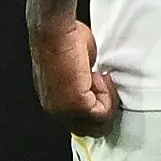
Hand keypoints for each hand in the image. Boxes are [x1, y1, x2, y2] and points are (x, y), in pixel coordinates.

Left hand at [31, 18, 120, 134]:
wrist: (54, 30)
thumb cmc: (62, 38)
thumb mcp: (76, 65)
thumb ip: (84, 80)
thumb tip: (95, 80)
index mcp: (53, 102)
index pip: (79, 123)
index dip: (96, 107)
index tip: (101, 87)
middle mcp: (55, 110)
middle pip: (88, 130)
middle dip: (104, 110)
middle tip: (106, 87)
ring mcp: (64, 110)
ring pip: (98, 125)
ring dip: (107, 102)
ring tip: (101, 79)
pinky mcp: (76, 104)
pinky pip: (102, 112)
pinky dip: (107, 96)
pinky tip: (98, 76)